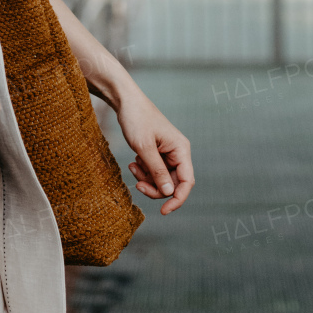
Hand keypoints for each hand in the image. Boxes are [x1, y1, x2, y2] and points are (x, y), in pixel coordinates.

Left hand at [113, 86, 193, 212]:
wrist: (126, 102)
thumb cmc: (137, 119)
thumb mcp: (144, 147)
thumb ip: (157, 171)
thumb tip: (168, 192)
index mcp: (181, 149)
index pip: (186, 182)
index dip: (177, 199)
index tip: (163, 211)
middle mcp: (178, 152)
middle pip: (173, 183)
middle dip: (155, 188)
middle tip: (138, 186)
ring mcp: (168, 153)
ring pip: (162, 179)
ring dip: (147, 179)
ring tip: (133, 167)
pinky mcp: (158, 153)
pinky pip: (154, 171)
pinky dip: (144, 171)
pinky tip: (134, 162)